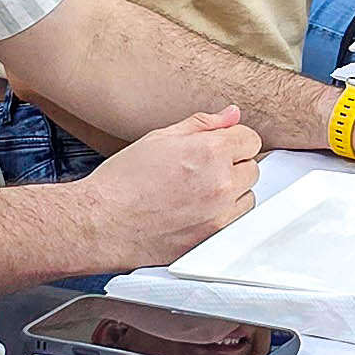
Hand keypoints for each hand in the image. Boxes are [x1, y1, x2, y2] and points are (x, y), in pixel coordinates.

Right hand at [84, 107, 264, 260]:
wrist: (102, 222)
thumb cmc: (122, 181)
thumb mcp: (160, 138)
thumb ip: (202, 124)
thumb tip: (231, 115)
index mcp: (210, 151)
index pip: (250, 139)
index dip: (233, 141)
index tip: (219, 147)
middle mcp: (222, 184)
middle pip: (252, 168)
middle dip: (233, 166)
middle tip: (201, 170)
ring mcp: (220, 215)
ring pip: (247, 197)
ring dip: (231, 193)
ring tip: (197, 193)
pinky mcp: (213, 240)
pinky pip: (235, 223)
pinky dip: (223, 217)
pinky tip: (195, 212)